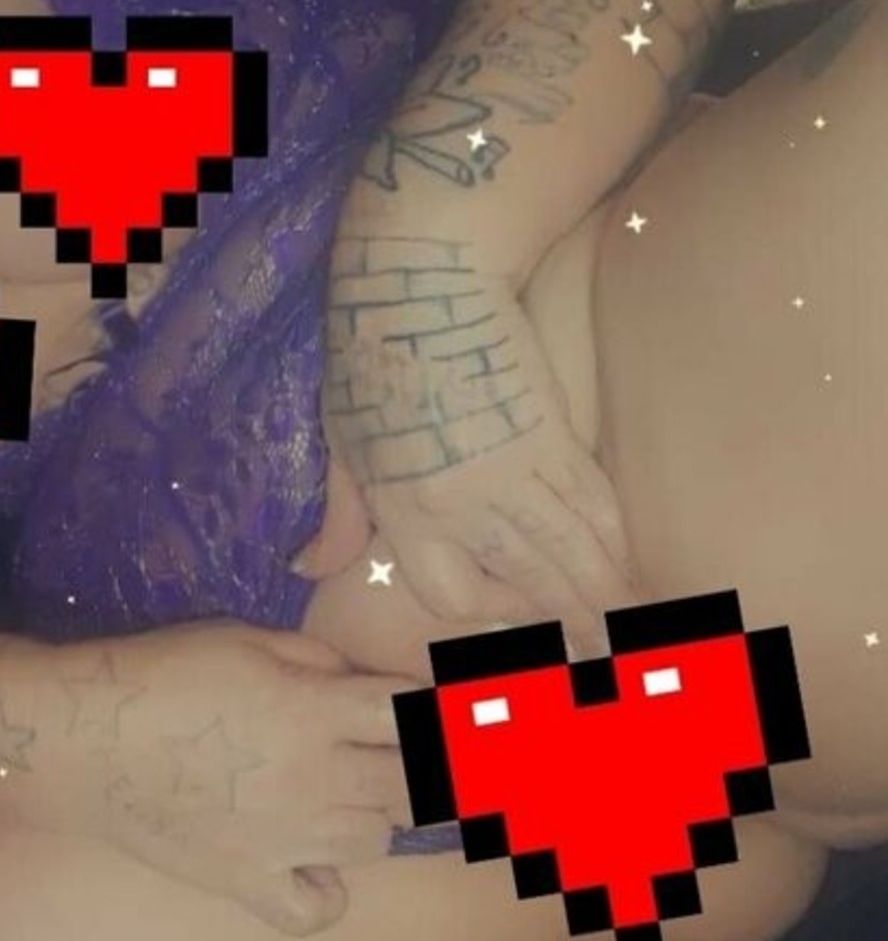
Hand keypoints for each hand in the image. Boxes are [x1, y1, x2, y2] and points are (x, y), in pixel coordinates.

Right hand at [81, 620, 415, 935]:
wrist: (86, 739)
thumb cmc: (166, 673)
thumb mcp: (250, 641)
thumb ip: (319, 662)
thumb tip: (363, 686)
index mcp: (315, 709)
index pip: (416, 717)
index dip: (444, 716)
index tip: (450, 717)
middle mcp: (313, 777)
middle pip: (414, 786)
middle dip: (421, 768)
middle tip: (397, 756)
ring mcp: (284, 838)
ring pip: (377, 842)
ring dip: (374, 817)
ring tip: (342, 795)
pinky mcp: (248, 881)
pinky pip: (318, 910)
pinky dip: (327, 892)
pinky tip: (311, 863)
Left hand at [309, 264, 634, 656]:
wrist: (420, 279)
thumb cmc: (368, 356)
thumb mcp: (340, 442)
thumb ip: (337, 518)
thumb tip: (304, 569)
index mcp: (406, 510)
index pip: (454, 596)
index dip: (484, 613)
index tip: (506, 613)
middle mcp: (466, 501)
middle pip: (532, 582)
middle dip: (572, 624)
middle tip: (603, 660)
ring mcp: (516, 467)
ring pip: (575, 549)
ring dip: (607, 594)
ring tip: (636, 630)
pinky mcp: (553, 432)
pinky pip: (593, 501)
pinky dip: (615, 539)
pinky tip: (631, 565)